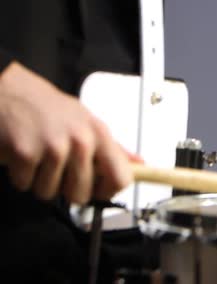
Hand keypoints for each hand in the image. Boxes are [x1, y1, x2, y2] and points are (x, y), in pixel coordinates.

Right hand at [0, 62, 132, 202]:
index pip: (121, 177)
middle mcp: (80, 140)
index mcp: (99, 134)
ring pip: (50, 193)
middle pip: (81, 194)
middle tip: (60, 171)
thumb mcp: (88, 122)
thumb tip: (138, 163)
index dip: (109, 191)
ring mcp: (53, 147)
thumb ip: (114, 147)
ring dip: (40, 182)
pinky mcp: (25, 153)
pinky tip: (24, 155)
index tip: (100, 190)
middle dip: (66, 190)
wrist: (11, 89)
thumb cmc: (50, 107)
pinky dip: (20, 175)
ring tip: (40, 158)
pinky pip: (25, 185)